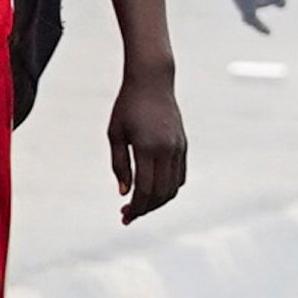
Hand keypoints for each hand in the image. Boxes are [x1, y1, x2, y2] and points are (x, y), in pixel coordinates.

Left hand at [108, 67, 188, 222]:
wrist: (152, 81)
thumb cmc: (127, 106)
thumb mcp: (115, 134)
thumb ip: (119, 165)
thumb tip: (124, 192)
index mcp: (147, 148)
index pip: (145, 189)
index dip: (136, 207)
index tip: (125, 216)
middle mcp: (167, 150)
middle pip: (161, 193)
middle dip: (145, 209)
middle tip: (128, 215)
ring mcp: (178, 148)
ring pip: (173, 187)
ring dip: (158, 201)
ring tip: (140, 205)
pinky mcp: (183, 145)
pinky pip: (180, 175)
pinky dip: (168, 188)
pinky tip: (153, 190)